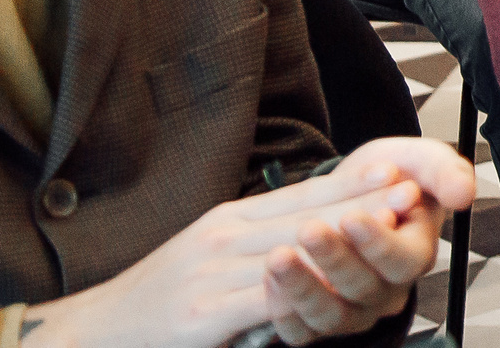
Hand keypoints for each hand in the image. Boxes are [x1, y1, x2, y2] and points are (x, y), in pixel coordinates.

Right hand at [22, 139, 473, 347]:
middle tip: (413, 185)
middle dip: (362, 200)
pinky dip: (289, 287)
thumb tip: (316, 241)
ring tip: (385, 223)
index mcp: (231, 223)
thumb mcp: (213, 263)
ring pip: (287, 251)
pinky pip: (253, 299)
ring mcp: (209, 275)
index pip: (305, 196)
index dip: (356, 183)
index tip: (402, 168)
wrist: (87, 334)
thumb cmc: (155, 304)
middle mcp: (223, 238)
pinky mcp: (196, 315)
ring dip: (340, 236)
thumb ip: (262, 251)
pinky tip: (318, 278)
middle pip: (305, 215)